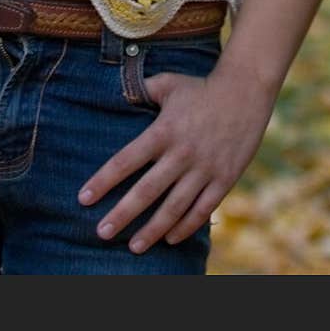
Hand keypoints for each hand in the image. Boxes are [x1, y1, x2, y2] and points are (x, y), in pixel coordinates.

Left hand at [77, 67, 273, 254]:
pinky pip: (202, 209)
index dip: (103, 181)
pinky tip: (170, 238)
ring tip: (134, 247)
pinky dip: (186, 226)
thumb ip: (142, 90)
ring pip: (174, 208)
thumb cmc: (200, 87)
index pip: (126, 160)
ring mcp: (204, 168)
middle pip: (146, 191)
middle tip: (102, 232)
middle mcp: (181, 153)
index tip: (84, 198)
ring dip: (152, 230)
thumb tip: (116, 92)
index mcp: (163, 131)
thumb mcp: (168, 83)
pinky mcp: (224, 179)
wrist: (245, 91)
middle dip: (122, 215)